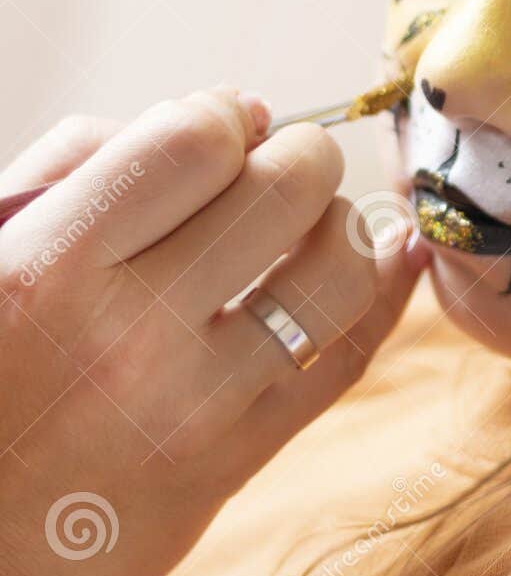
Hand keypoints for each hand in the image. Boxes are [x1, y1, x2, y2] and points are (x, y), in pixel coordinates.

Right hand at [0, 88, 423, 575]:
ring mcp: (193, 407)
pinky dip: (385, 295)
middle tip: (284, 164)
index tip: (220, 125)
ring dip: (345, 225)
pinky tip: (396, 255)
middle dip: (300, 156)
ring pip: (335, 274)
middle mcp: (130, 334)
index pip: (194, 141)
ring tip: (317, 222)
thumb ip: (82, 164)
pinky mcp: (232, 466)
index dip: (222, 115)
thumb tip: (234, 109)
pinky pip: (344, 362)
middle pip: (283, 191)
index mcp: (48, 266)